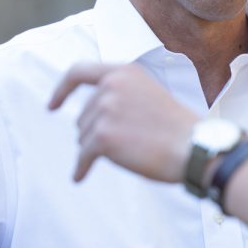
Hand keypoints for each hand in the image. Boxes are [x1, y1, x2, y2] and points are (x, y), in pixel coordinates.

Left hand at [49, 62, 198, 182]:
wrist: (195, 147)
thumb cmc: (178, 128)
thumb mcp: (149, 94)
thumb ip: (120, 95)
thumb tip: (90, 114)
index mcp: (124, 72)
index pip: (79, 71)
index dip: (62, 89)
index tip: (52, 106)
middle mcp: (111, 87)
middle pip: (83, 115)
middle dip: (97, 132)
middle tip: (127, 143)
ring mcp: (105, 111)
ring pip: (83, 136)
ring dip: (98, 148)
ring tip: (128, 152)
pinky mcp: (103, 137)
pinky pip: (83, 156)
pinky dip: (82, 168)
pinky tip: (80, 176)